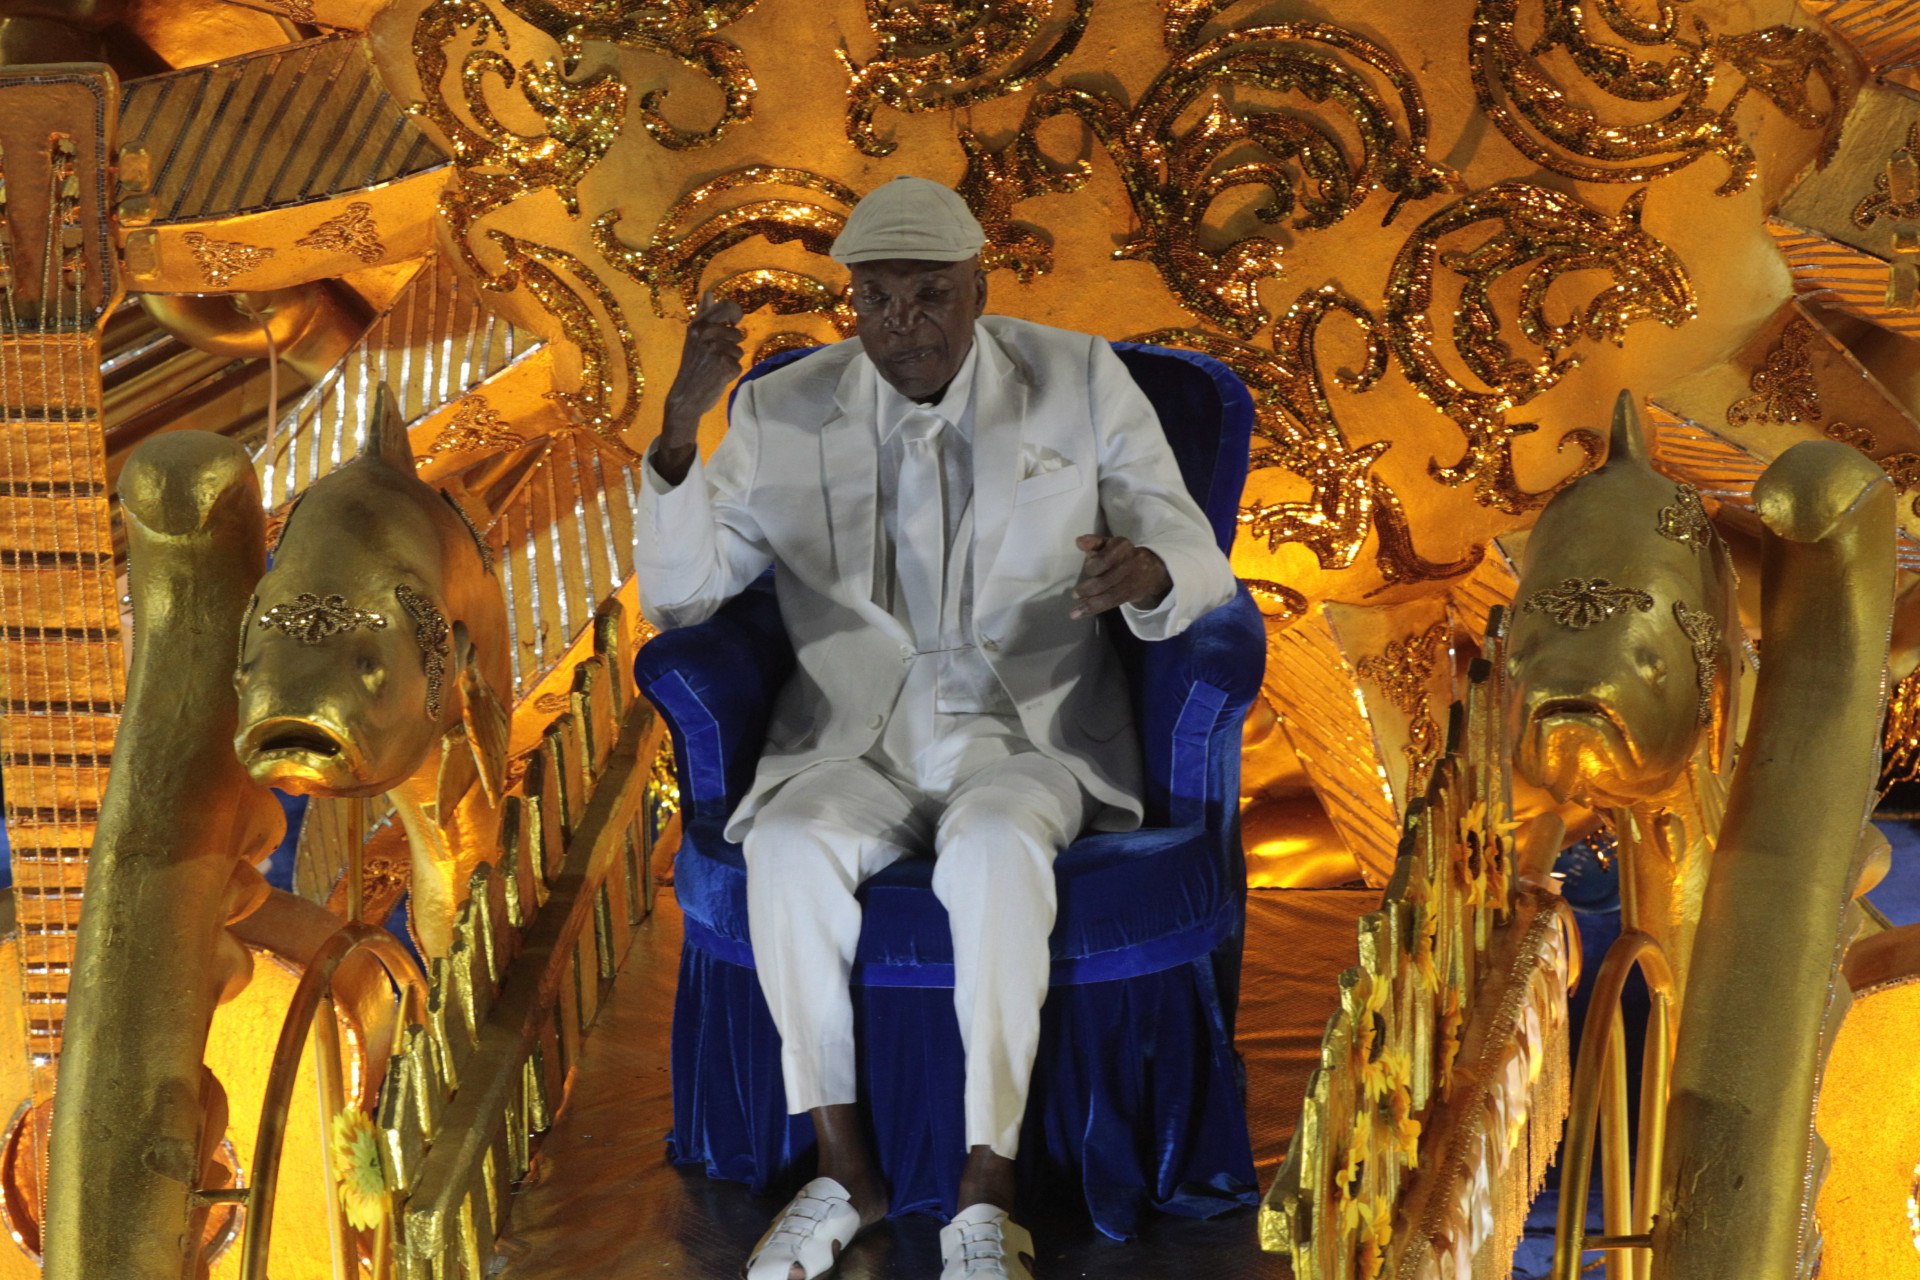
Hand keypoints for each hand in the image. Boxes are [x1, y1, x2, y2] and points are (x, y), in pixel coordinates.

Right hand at [653, 289, 745, 485]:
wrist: (685, 396)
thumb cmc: (692, 365)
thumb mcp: (693, 337)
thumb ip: (703, 314)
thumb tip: (708, 292)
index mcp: (697, 325)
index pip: (727, 306)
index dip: (736, 313)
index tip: (733, 323)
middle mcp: (705, 334)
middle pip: (737, 332)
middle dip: (733, 344)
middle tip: (717, 354)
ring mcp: (714, 350)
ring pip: (739, 350)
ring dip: (732, 360)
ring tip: (715, 367)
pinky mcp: (723, 366)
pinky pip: (739, 365)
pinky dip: (731, 373)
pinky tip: (717, 377)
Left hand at [1071, 535, 1170, 619]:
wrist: (1153, 569)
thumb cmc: (1121, 555)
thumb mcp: (1108, 544)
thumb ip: (1092, 542)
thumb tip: (1078, 541)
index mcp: (1121, 545)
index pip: (1102, 559)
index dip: (1091, 565)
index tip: (1088, 568)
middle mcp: (1130, 561)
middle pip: (1104, 579)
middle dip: (1088, 588)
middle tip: (1076, 593)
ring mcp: (1133, 579)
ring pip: (1108, 594)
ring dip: (1089, 604)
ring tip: (1074, 612)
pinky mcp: (1134, 593)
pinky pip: (1111, 602)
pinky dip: (1094, 609)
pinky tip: (1078, 614)